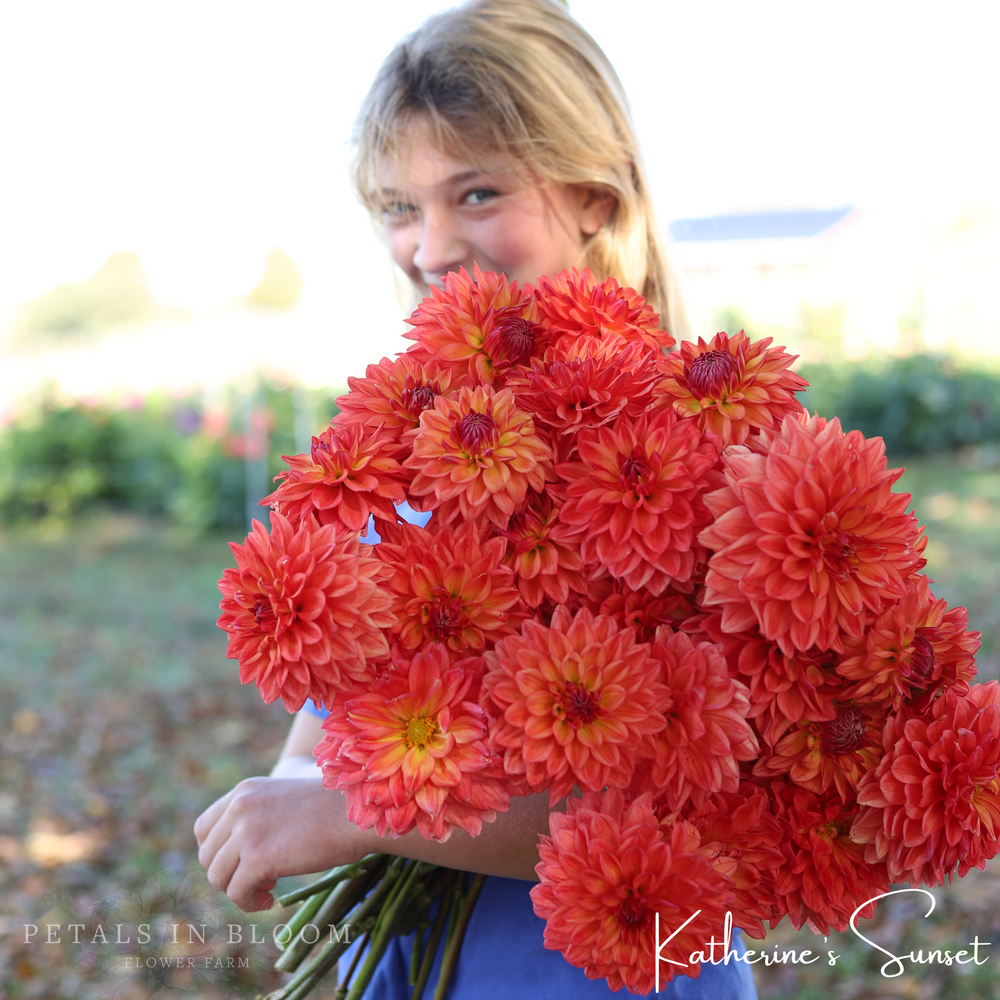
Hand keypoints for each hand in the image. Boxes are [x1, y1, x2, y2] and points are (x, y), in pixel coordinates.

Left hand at [193, 776, 362, 910]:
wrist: (357, 813)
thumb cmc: (331, 810)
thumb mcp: (283, 802)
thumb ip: (256, 818)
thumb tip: (235, 856)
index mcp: (245, 791)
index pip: (204, 828)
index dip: (218, 852)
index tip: (242, 862)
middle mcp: (240, 806)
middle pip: (208, 855)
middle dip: (230, 873)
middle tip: (261, 877)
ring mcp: (247, 831)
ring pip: (218, 876)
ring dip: (239, 889)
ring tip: (268, 887)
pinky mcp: (258, 857)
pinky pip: (236, 892)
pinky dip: (250, 902)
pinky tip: (271, 899)